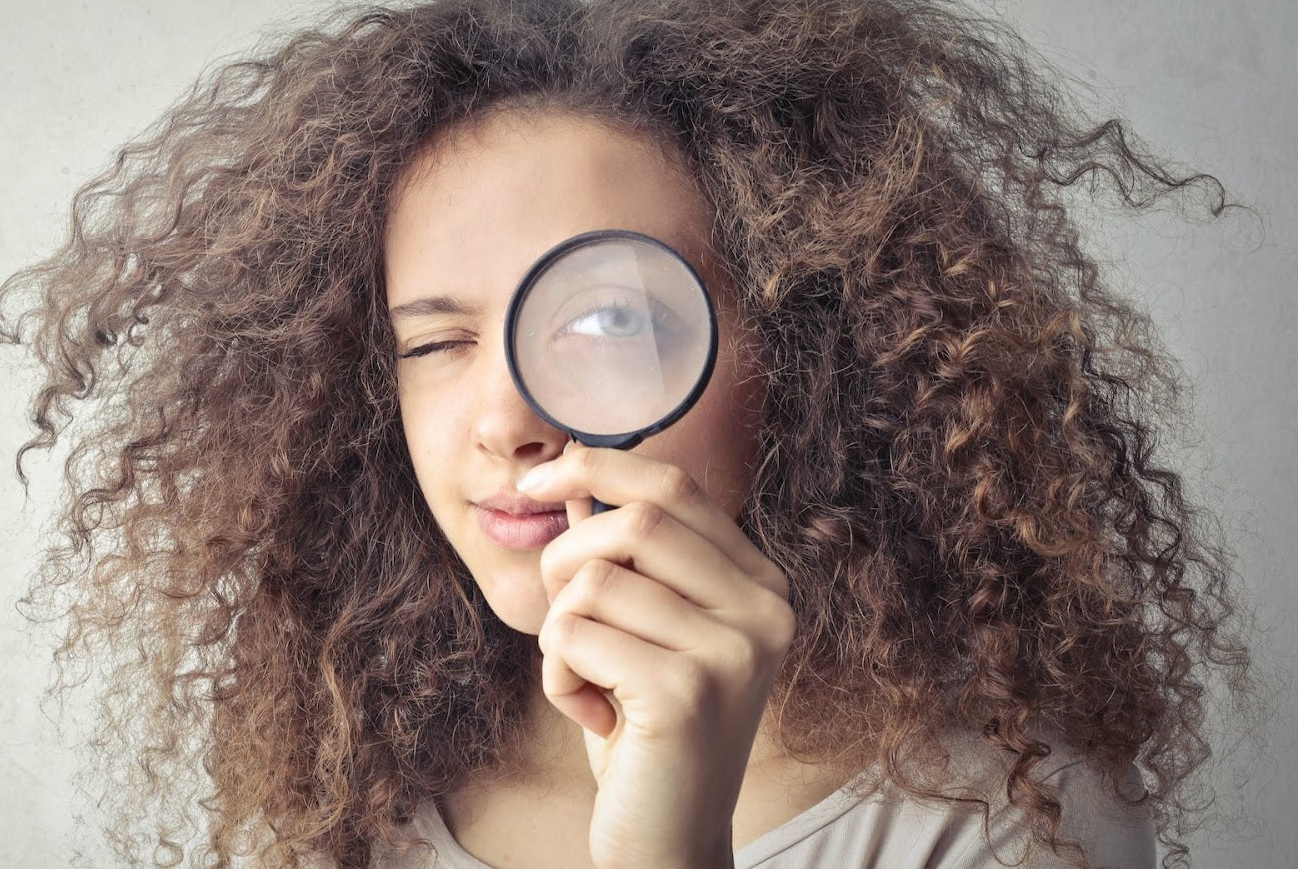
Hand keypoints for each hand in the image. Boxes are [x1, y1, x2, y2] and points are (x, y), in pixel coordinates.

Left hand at [517, 444, 793, 868]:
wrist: (668, 839)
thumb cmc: (646, 729)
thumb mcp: (642, 631)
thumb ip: (622, 557)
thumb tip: (574, 474)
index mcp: (761, 584)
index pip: (674, 488)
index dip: (596, 467)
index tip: (536, 483)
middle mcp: (763, 611)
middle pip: (632, 523)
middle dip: (564, 561)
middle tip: (561, 620)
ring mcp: (732, 652)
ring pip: (592, 581)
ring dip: (559, 634)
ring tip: (588, 683)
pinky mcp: (685, 694)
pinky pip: (573, 637)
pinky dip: (557, 676)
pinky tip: (592, 716)